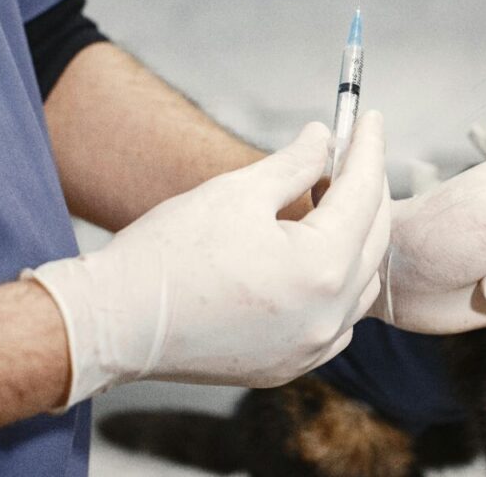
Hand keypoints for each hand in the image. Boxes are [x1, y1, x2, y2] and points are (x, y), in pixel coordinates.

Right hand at [25, 114, 388, 406]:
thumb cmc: (167, 255)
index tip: (371, 120)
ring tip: (335, 202)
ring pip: (361, 284)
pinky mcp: (292, 365)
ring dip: (357, 240)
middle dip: (368, 190)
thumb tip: (324, 137)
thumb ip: (295, 163)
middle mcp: (328, 314)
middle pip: (372, 239)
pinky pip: (338, 322)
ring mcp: (312, 347)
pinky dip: (339, 288)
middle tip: (357, 153)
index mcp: (321, 268)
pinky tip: (319, 262)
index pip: (364, 195)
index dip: (368, 149)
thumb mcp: (237, 192)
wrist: (113, 324)